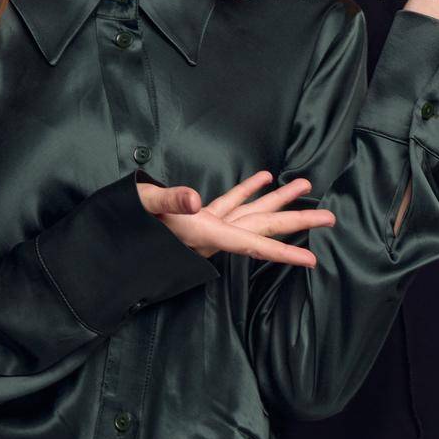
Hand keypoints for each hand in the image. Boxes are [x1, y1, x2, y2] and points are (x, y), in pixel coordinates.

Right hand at [136, 170, 335, 265]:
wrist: (108, 235)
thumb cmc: (123, 223)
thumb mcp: (144, 207)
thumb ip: (169, 201)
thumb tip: (193, 197)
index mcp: (204, 235)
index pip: (252, 246)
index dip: (283, 253)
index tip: (312, 261)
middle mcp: (212, 233)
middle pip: (263, 229)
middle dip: (297, 223)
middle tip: (331, 218)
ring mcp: (206, 225)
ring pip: (251, 212)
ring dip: (278, 200)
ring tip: (306, 185)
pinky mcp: (197, 216)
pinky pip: (230, 203)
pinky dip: (248, 190)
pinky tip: (264, 178)